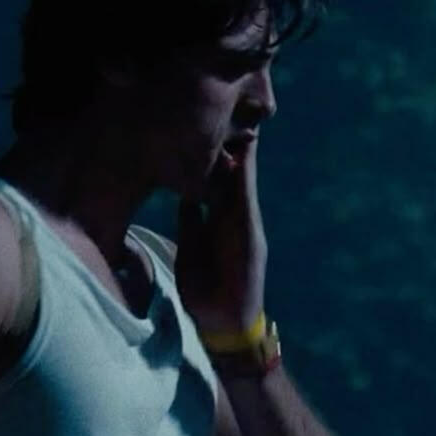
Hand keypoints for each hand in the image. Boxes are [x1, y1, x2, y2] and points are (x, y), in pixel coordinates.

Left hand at [175, 139, 267, 333]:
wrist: (223, 323)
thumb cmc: (205, 288)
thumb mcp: (191, 246)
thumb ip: (191, 220)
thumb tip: (185, 195)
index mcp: (218, 220)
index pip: (216, 180)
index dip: (215, 153)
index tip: (208, 124)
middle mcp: (233, 219)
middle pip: (233, 176)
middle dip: (233, 146)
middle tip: (232, 111)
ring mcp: (243, 228)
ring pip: (241, 185)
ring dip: (242, 157)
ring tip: (242, 126)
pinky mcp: (249, 240)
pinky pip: (244, 206)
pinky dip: (242, 184)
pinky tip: (240, 161)